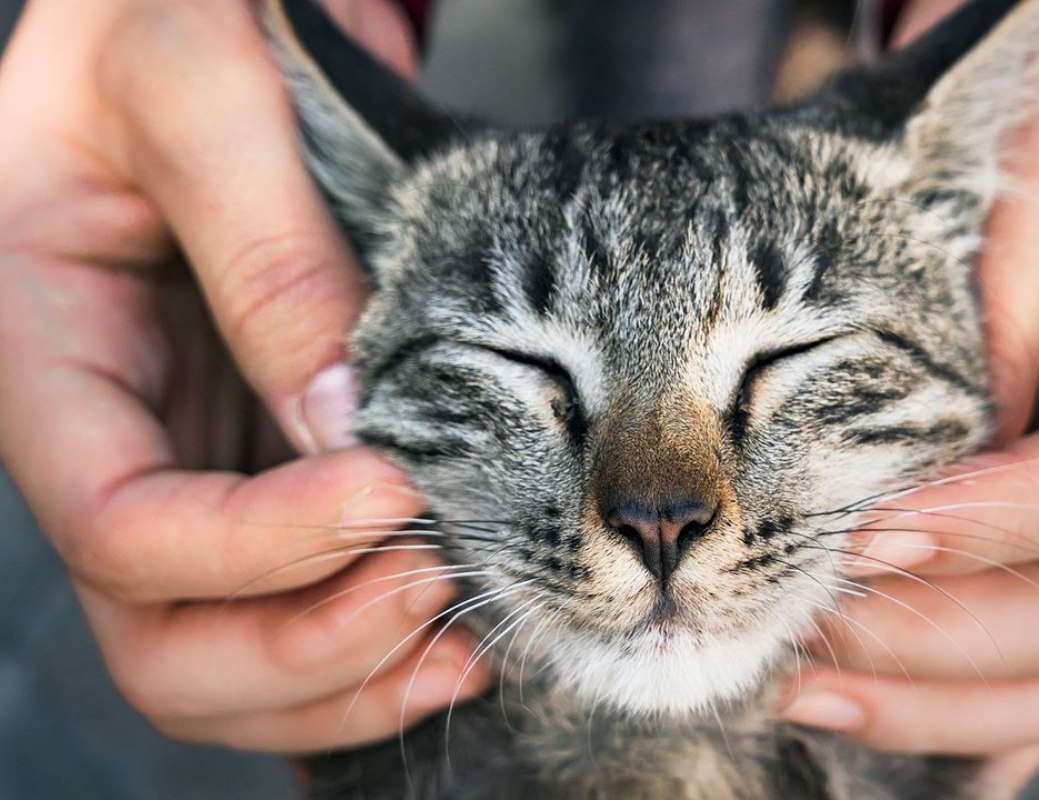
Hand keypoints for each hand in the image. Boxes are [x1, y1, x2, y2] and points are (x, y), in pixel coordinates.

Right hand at [0, 0, 486, 751]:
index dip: (259, 547)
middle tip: (437, 586)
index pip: (119, 525)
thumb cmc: (167, 14)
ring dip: (344, 673)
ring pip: (224, 653)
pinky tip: (459, 625)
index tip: (396, 492)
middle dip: (302, 645)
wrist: (191, 14)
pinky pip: (292, 604)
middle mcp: (102, 440)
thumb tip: (344, 425)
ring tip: (465, 631)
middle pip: (160, 637)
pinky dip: (372, 646)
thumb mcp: (199, 88)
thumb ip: (264, 250)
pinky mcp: (256, 467)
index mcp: (35, 357)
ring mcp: (182, 465)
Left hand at [781, 0, 1038, 793]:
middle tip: (795, 622)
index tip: (870, 530)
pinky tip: (860, 718)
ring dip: (932, 695)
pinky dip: (956, 707)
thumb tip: (930, 462)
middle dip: (941, 630)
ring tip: (790, 685)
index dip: (1006, 517)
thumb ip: (998, 289)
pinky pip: (1038, 658)